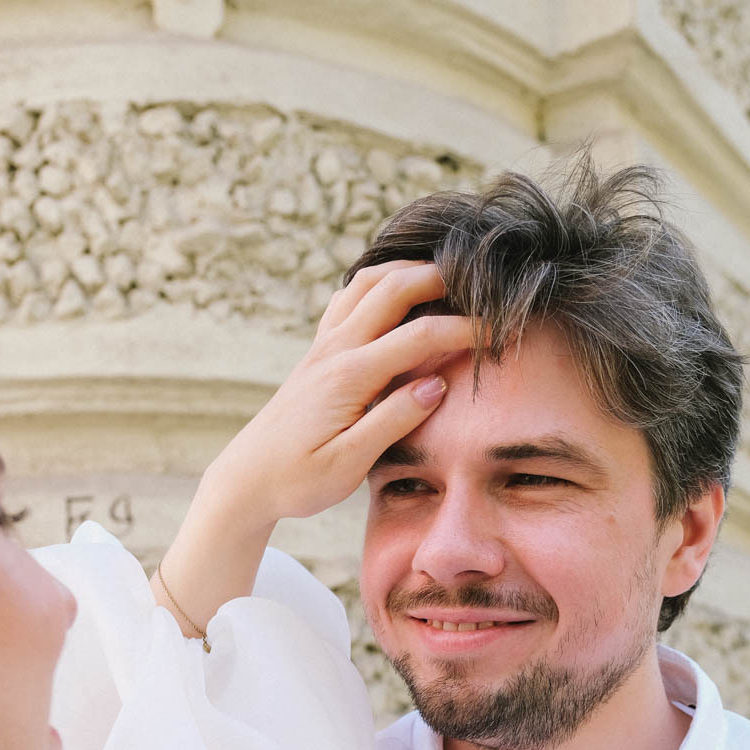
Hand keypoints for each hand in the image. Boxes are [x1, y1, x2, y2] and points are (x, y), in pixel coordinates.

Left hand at [198, 261, 472, 528]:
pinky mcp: (318, 351)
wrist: (246, 479)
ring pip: (368, 281)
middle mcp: (335, 350)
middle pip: (393, 287)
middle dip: (442, 277)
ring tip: (447, 277)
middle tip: (483, 284)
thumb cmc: (297, 480)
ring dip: (408, 269)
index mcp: (349, 377)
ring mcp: (323, 346)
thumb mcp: (347, 464)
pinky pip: (349, 297)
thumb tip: (436, 385)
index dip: (465, 330)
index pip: (419, 337)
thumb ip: (392, 421)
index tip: (503, 332)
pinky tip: (400, 291)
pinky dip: (380, 281)